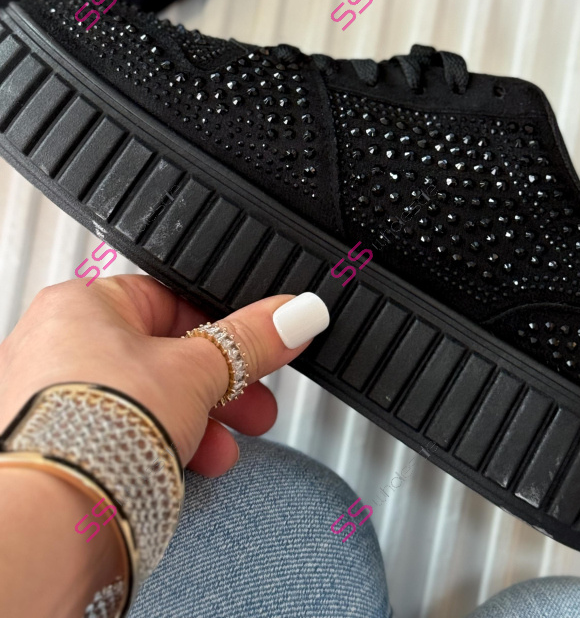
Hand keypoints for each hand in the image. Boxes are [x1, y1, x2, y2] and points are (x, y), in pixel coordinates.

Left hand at [0, 274, 327, 473]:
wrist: (53, 512)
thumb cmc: (100, 422)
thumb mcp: (200, 370)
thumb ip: (253, 340)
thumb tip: (297, 313)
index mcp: (84, 304)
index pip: (170, 302)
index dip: (222, 330)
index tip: (257, 350)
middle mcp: (55, 343)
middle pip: (160, 356)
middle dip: (218, 389)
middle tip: (253, 406)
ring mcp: (48, 398)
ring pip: (141, 401)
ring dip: (194, 424)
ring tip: (224, 450)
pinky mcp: (52, 447)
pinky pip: (116, 434)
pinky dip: (155, 447)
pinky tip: (186, 467)